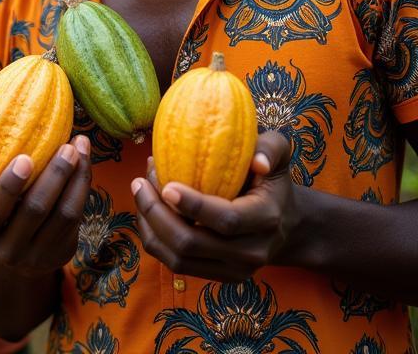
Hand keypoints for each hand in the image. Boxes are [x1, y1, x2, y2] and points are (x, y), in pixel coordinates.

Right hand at [0, 136, 92, 278]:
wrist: (10, 258)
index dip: (8, 187)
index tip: (25, 158)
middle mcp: (10, 251)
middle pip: (34, 211)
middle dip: (53, 177)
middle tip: (65, 147)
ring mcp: (39, 255)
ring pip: (62, 215)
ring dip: (74, 178)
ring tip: (80, 146)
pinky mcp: (62, 252)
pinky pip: (76, 218)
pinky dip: (82, 186)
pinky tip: (85, 161)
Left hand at [132, 131, 297, 281]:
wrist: (284, 222)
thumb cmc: (271, 178)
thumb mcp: (277, 153)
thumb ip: (271, 148)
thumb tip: (257, 161)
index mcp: (266, 218)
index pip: (227, 220)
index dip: (194, 205)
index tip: (166, 186)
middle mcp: (252, 251)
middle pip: (193, 243)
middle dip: (158, 213)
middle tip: (139, 183)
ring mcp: (235, 270)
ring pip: (179, 259)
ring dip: (151, 227)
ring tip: (140, 193)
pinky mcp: (219, 276)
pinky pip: (177, 264)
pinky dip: (155, 239)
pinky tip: (147, 210)